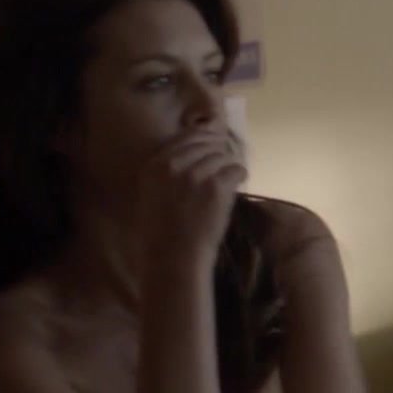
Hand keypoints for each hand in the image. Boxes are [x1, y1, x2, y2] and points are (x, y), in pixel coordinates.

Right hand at [135, 129, 247, 263]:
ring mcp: (196, 175)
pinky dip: (239, 176)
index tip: (214, 144)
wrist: (173, 256)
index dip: (204, 138)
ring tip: (228, 178)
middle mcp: (174, 166)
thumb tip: (195, 149)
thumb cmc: (162, 231)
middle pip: (208, 143)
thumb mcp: (153, 192)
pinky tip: (237, 183)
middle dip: (219, 151)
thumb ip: (168, 170)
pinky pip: (237, 169)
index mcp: (155, 166)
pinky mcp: (217, 187)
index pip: (186, 136)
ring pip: (224, 156)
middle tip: (224, 163)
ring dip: (229, 165)